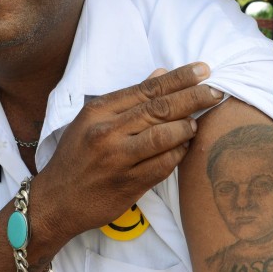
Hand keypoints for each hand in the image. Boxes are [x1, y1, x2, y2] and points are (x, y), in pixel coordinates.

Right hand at [33, 62, 221, 239]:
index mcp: (98, 111)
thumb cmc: (76, 157)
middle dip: (193, 98)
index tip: (203, 70)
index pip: (147, 89)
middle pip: (159, 109)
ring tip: (198, 122)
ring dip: (187, 127)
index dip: (179, 78)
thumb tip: (160, 74)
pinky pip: (164, 165)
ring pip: (164, 136)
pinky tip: (186, 147)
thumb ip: (127, 99)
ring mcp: (118, 160)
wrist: (55, 201)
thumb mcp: (92, 121)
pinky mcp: (128, 184)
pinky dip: (179, 154)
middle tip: (216, 92)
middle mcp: (107, 133)